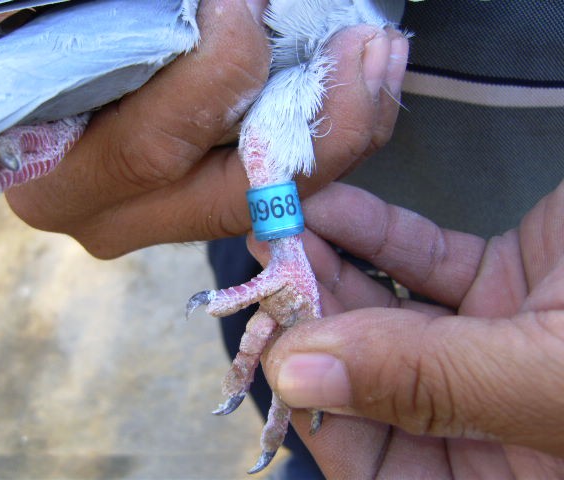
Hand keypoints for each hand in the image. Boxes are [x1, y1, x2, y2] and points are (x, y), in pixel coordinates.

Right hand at [0, 0, 407, 257]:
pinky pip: (274, 189)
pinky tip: (362, 86)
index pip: (153, 148)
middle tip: (363, 44)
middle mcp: (113, 218)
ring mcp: (160, 222)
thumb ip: (134, 25)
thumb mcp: (55, 30)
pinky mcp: (195, 207)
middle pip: (234, 198)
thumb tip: (235, 11)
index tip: (248, 6)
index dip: (217, 78)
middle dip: (317, 125)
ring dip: (341, 133)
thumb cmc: (36, 54)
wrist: (31, 100)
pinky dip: (326, 140)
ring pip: (268, 203)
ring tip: (380, 56)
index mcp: (55, 176)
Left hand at [251, 182, 563, 477]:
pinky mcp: (502, 274)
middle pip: (372, 381)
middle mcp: (490, 410)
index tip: (275, 352)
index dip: (318, 417)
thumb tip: (298, 377)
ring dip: (330, 271)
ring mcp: (493, 339)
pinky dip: (374, 233)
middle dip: (312, 326)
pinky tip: (330, 210)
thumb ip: (424, 380)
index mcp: (507, 472)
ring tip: (281, 232)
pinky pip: (421, 259)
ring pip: (387, 313)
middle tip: (267, 274)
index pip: (381, 469)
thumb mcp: (544, 373)